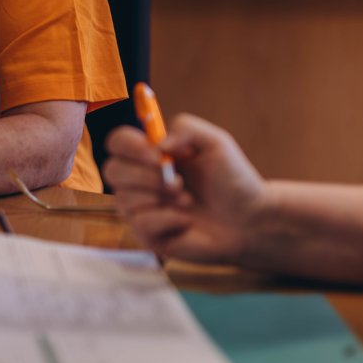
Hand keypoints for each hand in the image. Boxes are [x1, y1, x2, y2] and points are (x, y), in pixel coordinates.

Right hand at [103, 114, 265, 263]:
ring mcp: (141, 208)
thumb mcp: (216, 142)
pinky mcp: (147, 234)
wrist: (250, 220)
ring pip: (123, 199)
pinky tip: (185, 221)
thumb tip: (157, 145)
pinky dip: (168, 219)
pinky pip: (141, 223)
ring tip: (187, 200)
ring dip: (160, 198)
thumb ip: (186, 128)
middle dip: (145, 176)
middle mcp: (140, 180)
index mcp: (151, 155)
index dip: (129, 146)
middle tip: (176, 182)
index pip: (117, 143)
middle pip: (111, 170)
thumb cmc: (233, 181)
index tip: (155, 155)